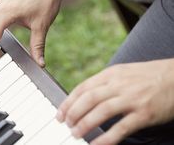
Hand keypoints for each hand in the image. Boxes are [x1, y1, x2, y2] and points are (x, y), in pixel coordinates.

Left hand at [57, 59, 173, 144]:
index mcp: (112, 73)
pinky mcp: (143, 114)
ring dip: (85, 124)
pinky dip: (106, 139)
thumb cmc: (148, 75)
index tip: (61, 112)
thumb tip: (88, 94)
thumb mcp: (124, 72)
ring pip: (101, 112)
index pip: (84, 87)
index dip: (69, 101)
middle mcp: (119, 84)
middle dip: (73, 113)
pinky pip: (120, 128)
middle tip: (65, 124)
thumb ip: (107, 81)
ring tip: (75, 134)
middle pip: (89, 99)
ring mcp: (131, 99)